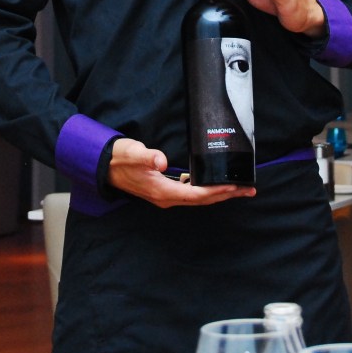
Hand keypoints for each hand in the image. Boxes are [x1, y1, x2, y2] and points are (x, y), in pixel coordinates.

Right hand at [108, 138, 255, 208]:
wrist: (104, 166)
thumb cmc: (119, 159)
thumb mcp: (132, 153)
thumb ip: (147, 156)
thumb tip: (162, 160)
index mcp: (162, 191)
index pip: (197, 194)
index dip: (217, 191)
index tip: (234, 187)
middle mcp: (166, 197)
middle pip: (202, 199)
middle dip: (226, 195)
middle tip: (247, 190)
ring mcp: (165, 195)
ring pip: (197, 197)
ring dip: (218, 193)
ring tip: (236, 187)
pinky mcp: (163, 189)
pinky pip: (190, 193)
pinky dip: (205, 189)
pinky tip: (212, 182)